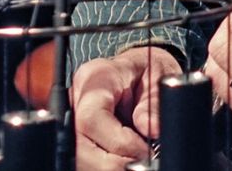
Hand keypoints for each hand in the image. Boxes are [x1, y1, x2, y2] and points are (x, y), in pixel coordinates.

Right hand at [71, 46, 181, 169]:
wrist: (137, 71)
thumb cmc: (147, 71)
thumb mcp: (160, 77)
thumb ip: (155, 103)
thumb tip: (152, 129)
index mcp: (95, 78)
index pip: (91, 118)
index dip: (119, 142)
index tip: (144, 149)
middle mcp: (76, 99)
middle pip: (80, 146)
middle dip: (114, 162)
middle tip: (143, 158)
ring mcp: (72, 121)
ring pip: (80, 159)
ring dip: (110, 166)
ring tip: (136, 157)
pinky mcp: (75, 138)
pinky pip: (85, 161)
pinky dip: (107, 165)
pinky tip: (125, 158)